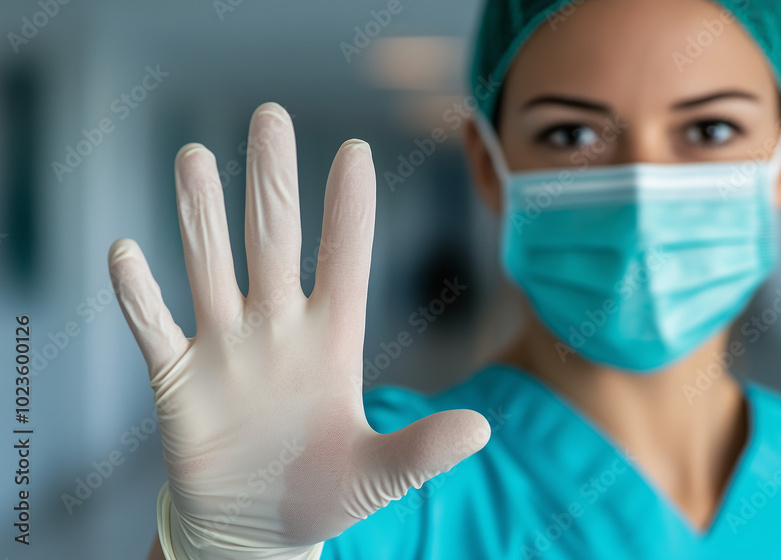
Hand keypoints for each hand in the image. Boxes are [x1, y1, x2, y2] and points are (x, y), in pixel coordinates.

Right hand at [109, 102, 489, 558]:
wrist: (257, 529)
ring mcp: (226, 348)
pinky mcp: (179, 379)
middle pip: (273, 242)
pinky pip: (154, 327)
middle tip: (270, 115)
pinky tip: (126, 252)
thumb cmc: (324, 491)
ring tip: (193, 157)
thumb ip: (422, 449)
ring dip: (201, 217)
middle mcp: (279, 329)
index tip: (354, 151)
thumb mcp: (379, 476)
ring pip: (211, 267)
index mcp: (333, 342)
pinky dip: (138, 295)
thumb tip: (483, 429)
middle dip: (272, 181)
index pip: (344, 261)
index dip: (347, 211)